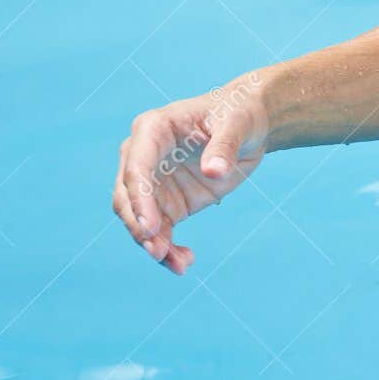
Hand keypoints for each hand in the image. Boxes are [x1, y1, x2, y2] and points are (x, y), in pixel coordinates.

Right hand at [111, 75, 269, 273]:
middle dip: (139, 227)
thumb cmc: (238, 114)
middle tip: (158, 252)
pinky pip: (160, 231)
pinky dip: (168, 249)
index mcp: (152, 129)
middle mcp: (144, 157)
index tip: (149, 227)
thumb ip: (224, 147)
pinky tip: (184, 263)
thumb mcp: (236, 124)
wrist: (250, 124)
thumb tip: (213, 172)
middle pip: (128, 197)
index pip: (136, 167)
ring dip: (154, 244)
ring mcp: (154, 183)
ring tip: (179, 265)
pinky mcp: (168, 203)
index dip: (140, 198)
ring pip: (141, 220)